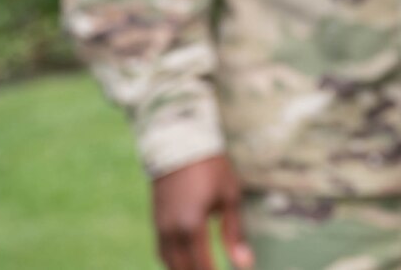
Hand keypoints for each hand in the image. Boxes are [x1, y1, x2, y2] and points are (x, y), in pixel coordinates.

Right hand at [151, 155, 253, 269]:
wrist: (178, 144)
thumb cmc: (211, 168)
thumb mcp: (229, 197)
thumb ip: (234, 233)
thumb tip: (245, 264)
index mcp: (191, 227)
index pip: (202, 267)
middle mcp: (171, 232)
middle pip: (183, 269)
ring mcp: (160, 228)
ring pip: (170, 264)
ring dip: (186, 269)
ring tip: (205, 266)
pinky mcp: (156, 222)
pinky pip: (163, 252)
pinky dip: (175, 262)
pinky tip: (188, 261)